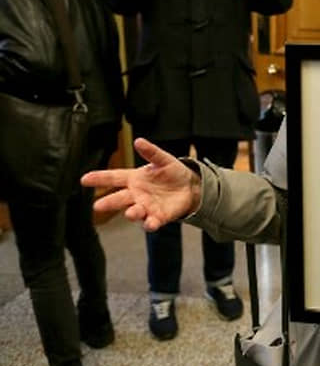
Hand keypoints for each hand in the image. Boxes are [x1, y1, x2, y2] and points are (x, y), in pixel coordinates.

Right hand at [80, 138, 199, 231]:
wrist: (190, 186)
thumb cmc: (172, 172)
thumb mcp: (163, 159)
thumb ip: (151, 152)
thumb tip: (138, 141)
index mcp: (134, 179)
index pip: (114, 177)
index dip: (99, 178)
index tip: (84, 179)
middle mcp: (137, 194)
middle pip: (120, 198)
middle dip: (109, 202)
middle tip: (98, 206)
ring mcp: (147, 206)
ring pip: (135, 211)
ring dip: (132, 213)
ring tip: (130, 213)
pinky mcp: (159, 216)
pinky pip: (152, 221)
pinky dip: (150, 224)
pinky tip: (150, 224)